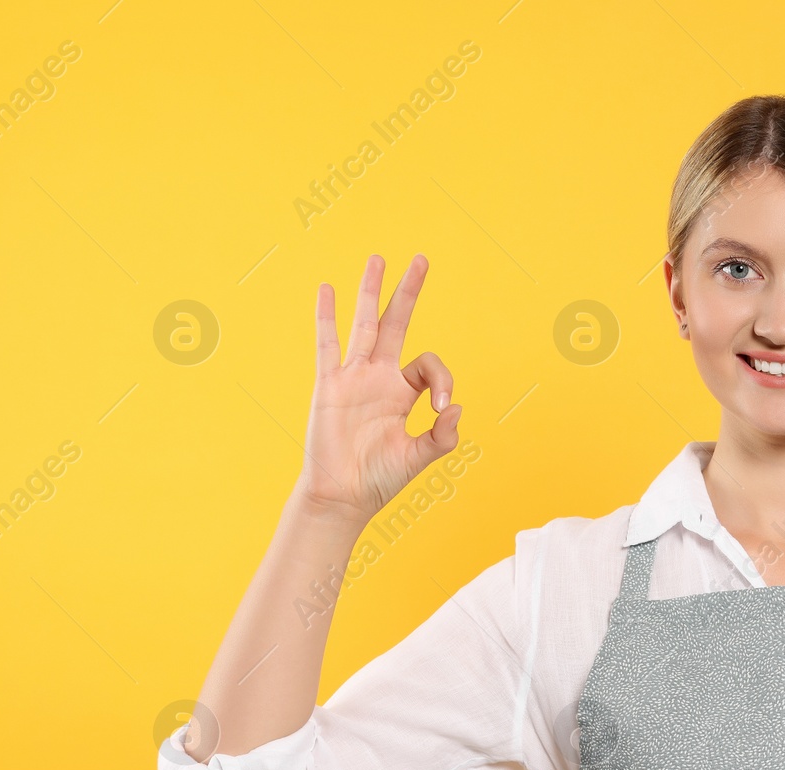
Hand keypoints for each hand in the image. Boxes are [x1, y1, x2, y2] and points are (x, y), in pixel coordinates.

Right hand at [294, 254, 460, 526]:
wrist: (343, 495)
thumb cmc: (380, 479)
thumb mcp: (420, 457)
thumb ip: (443, 437)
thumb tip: (457, 408)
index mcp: (403, 393)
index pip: (428, 364)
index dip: (442, 378)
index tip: (442, 406)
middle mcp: (379, 378)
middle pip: (396, 324)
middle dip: (408, 292)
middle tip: (422, 259)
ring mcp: (353, 377)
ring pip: (364, 325)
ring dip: (370, 291)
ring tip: (378, 259)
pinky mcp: (329, 385)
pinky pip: (327, 345)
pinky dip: (327, 317)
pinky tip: (327, 290)